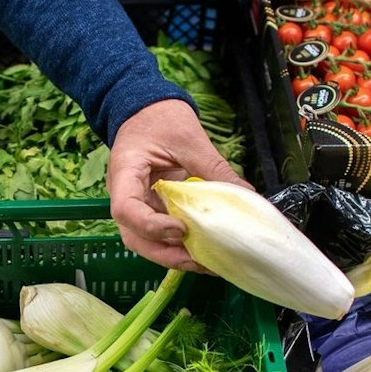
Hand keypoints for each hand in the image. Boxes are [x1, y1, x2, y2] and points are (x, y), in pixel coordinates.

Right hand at [107, 98, 247, 269]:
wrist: (145, 108)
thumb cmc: (160, 116)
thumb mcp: (190, 138)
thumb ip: (214, 169)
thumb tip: (246, 194)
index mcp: (125, 172)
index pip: (126, 210)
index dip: (152, 226)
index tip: (181, 229)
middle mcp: (123, 193)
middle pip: (134, 236)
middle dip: (165, 253)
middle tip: (199, 261)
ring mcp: (135, 203)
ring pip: (144, 241)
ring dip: (172, 255)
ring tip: (204, 263)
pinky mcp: (149, 207)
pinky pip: (158, 233)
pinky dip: (177, 245)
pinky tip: (201, 251)